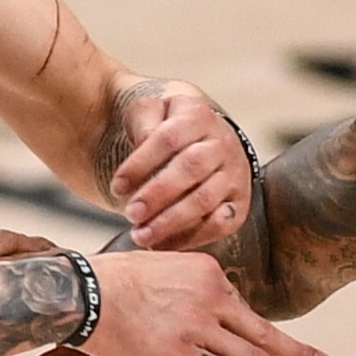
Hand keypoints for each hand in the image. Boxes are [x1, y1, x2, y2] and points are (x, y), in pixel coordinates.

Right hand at [80, 250, 328, 355]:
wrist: (80, 292)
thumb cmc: (111, 282)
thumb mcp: (161, 268)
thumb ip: (188, 289)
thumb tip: (199, 326)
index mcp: (208, 273)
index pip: (242, 310)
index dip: (263, 336)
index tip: (289, 350)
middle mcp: (210, 298)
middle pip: (263, 333)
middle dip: (298, 355)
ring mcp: (198, 327)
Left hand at [107, 83, 251, 251]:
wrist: (203, 140)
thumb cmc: (168, 129)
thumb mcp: (151, 110)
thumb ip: (143, 118)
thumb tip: (143, 140)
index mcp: (198, 116)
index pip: (168, 138)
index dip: (141, 164)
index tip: (117, 187)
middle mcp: (222, 144)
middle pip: (191, 169)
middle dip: (157, 195)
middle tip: (130, 214)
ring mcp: (234, 175)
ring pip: (205, 200)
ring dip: (170, 222)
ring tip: (141, 235)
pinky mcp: (238, 204)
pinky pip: (220, 224)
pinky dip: (191, 238)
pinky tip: (163, 245)